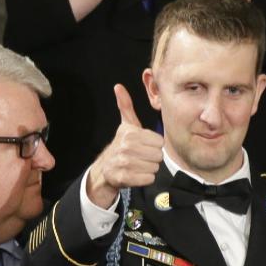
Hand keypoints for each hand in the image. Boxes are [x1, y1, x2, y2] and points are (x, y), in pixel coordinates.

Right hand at [86, 83, 164, 208]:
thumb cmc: (122, 146)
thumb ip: (125, 106)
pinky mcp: (124, 177)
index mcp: (131, 133)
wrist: (106, 169)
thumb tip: (118, 86)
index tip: (144, 146)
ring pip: (154, 167)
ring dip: (149, 168)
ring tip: (138, 165)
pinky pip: (148, 178)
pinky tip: (136, 174)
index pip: (160, 142)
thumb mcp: (126, 126)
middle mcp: (126, 147)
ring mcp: (124, 162)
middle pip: (158, 155)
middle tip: (141, 157)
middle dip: (152, 158)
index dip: (154, 146)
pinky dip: (145, 178)